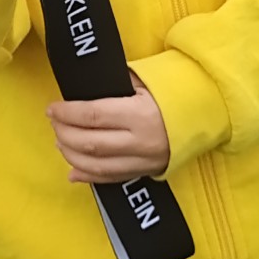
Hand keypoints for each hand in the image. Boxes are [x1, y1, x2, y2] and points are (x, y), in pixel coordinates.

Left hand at [47, 76, 169, 184]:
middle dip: (64, 134)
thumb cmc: (173, 92)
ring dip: (72, 155)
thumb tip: (86, 89)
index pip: (93, 115)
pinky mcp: (146, 172)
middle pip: (90, 143)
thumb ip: (115, 84)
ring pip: (97, 166)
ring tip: (61, 142)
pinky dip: (88, 176)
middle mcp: (139, 141)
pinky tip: (72, 171)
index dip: (67, 113)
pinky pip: (111, 178)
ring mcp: (142, 161)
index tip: (52, 109)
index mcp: (138, 114)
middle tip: (54, 123)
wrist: (207, 114)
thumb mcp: (146, 80)